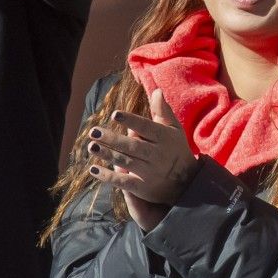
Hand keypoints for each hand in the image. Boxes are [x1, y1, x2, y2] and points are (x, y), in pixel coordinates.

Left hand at [85, 90, 198, 228]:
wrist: (186, 182)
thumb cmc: (175, 149)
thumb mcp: (173, 129)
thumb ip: (162, 111)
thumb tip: (156, 90)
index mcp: (164, 138)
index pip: (145, 127)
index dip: (130, 121)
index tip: (115, 114)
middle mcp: (157, 155)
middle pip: (132, 146)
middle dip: (112, 139)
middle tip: (93, 131)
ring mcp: (149, 172)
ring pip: (126, 162)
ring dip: (107, 155)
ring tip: (91, 146)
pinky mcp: (142, 187)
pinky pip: (123, 182)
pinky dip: (108, 177)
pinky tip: (93, 169)